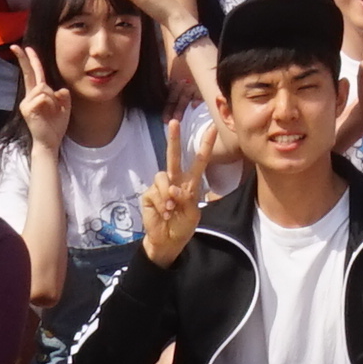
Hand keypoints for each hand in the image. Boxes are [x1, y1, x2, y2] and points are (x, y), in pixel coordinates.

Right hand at [138, 113, 212, 262]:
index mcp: (190, 183)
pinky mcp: (149, 195)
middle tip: (174, 122)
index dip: (205, 145)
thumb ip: (187, 200)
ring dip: (168, 194)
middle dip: (174, 139)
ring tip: (170, 209)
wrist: (167, 241)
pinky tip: (164, 213)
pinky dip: (161, 203)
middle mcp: (175, 181)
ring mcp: (161, 187)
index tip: (213, 129)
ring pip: (163, 177)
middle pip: (173, 156)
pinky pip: (155, 192)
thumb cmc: (182, 226)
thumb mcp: (193, 214)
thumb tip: (173, 188)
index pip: (199, 161)